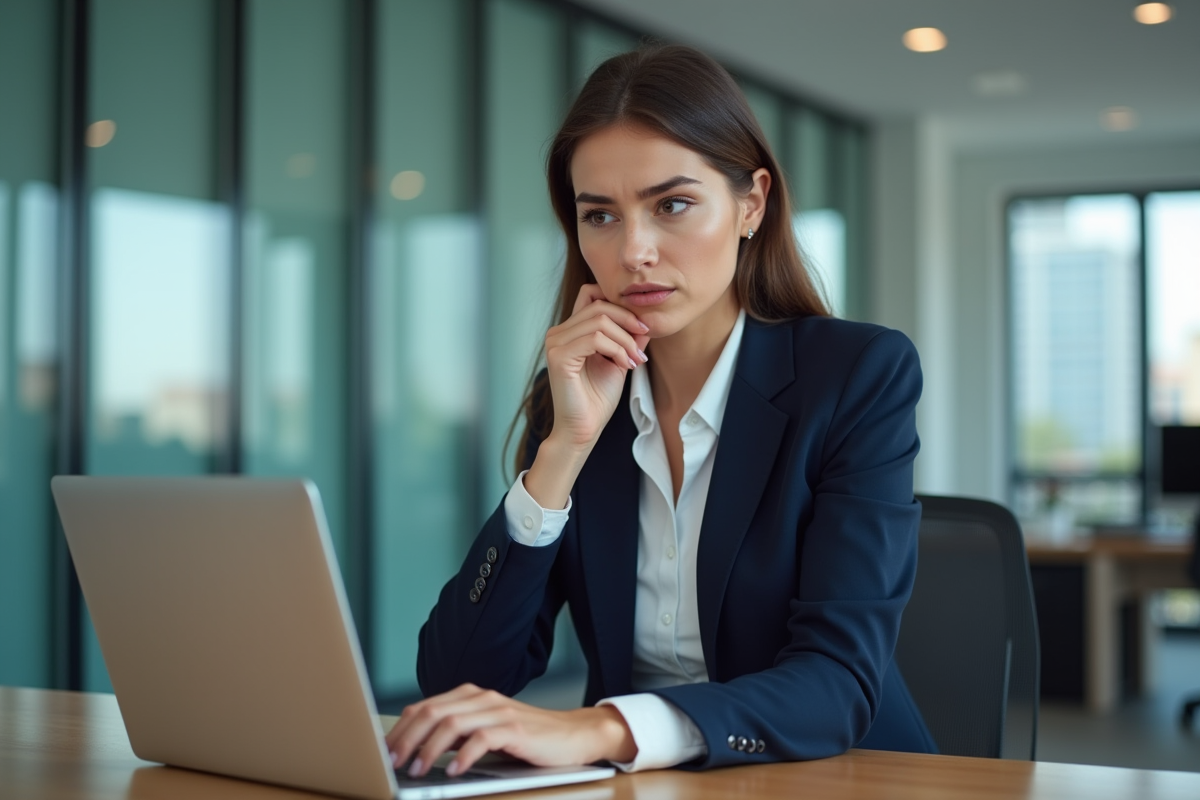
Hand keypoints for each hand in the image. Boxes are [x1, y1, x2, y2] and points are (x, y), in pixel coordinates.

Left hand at [385, 683, 635, 777]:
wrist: (572, 735)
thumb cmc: (526, 737)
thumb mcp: (485, 730)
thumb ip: (456, 732)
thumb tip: (415, 747)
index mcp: (470, 696)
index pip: (424, 706)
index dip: (400, 729)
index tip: (384, 751)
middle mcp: (482, 698)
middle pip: (432, 711)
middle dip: (406, 738)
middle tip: (393, 763)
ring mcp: (499, 711)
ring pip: (451, 723)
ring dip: (429, 749)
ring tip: (417, 770)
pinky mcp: (516, 728)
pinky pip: (481, 739)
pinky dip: (463, 756)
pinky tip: (452, 771)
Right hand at [543, 283, 649, 450]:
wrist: (584, 429)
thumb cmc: (598, 399)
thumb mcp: (619, 360)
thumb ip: (629, 339)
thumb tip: (647, 319)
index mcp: (570, 331)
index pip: (591, 294)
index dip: (619, 305)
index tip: (642, 328)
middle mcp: (558, 332)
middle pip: (599, 305)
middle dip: (628, 322)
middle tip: (643, 346)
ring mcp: (555, 343)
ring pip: (599, 321)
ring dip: (625, 340)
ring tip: (635, 360)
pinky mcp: (558, 356)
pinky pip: (594, 338)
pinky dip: (616, 349)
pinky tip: (625, 365)